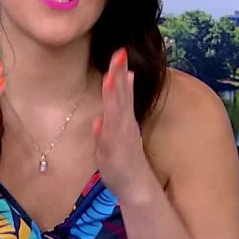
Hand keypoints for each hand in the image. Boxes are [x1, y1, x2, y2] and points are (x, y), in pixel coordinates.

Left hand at [94, 48, 156, 205]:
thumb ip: (117, 110)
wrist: (136, 187)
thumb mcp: (118, 130)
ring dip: (115, 93)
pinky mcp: (113, 151)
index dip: (120, 71)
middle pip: (121, 95)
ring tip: (113, 74)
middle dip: (119, 74)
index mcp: (123, 118)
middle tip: (120, 53)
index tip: (119, 51)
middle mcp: (123, 124)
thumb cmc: (123, 159)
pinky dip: (108, 122)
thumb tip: (120, 85)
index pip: (122, 90)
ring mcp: (119, 137)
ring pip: (117, 111)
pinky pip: (110, 135)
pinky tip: (103, 116)